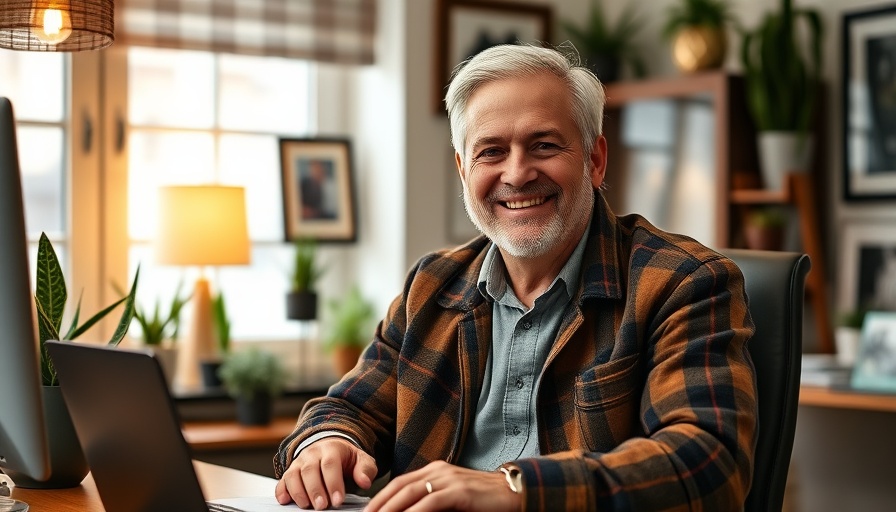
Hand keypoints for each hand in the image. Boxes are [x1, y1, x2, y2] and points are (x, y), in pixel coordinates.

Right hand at [275, 437, 376, 509]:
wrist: (330, 446)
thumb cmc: (346, 457)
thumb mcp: (361, 459)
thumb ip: (365, 470)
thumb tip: (365, 482)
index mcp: (331, 448)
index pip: (330, 464)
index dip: (333, 483)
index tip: (338, 500)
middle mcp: (312, 453)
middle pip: (310, 470)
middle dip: (315, 490)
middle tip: (322, 507)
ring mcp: (299, 462)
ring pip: (293, 474)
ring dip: (298, 492)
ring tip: (307, 506)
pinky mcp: (290, 472)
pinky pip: (282, 480)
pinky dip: (281, 491)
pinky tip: (285, 501)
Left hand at [363, 460, 520, 511]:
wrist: (515, 493)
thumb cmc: (484, 500)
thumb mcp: (453, 499)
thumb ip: (432, 503)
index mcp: (435, 470)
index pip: (399, 483)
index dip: (380, 498)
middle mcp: (438, 470)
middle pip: (399, 487)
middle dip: (379, 506)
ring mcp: (449, 479)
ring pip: (410, 493)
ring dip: (390, 510)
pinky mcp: (459, 491)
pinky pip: (430, 502)